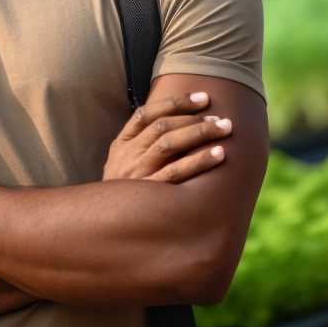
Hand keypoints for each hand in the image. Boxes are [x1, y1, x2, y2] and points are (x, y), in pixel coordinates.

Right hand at [102, 92, 231, 182]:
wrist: (102, 228)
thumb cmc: (124, 195)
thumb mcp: (122, 167)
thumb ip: (141, 146)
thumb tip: (180, 123)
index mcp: (121, 145)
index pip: (145, 114)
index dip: (175, 102)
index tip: (202, 98)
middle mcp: (127, 156)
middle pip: (162, 126)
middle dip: (193, 118)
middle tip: (219, 117)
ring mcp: (137, 175)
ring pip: (169, 144)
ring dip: (199, 132)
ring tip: (224, 128)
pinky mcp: (149, 195)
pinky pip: (176, 173)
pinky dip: (199, 161)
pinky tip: (219, 154)